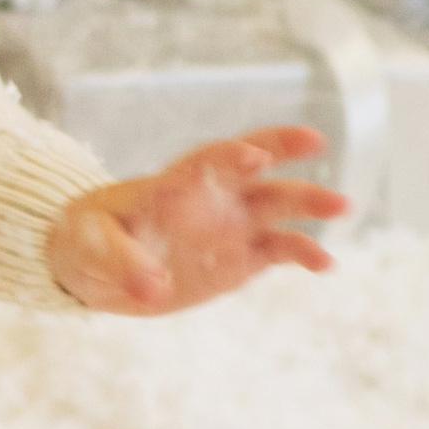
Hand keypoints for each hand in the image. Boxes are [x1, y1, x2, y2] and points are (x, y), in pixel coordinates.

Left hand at [43, 127, 343, 317]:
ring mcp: (228, 228)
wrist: (92, 265)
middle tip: (316, 142)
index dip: (230, 156)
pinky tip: (326, 264)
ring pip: (276, 207)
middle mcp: (209, 198)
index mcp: (172, 184)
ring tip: (342, 206)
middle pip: (254, 170)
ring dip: (307, 204)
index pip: (206, 161)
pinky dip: (303, 253)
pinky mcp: (238, 260)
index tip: (254, 157)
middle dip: (284, 153)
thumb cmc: (85, 239)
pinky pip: (278, 251)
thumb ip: (122, 261)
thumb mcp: (90, 246)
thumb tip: (155, 286)